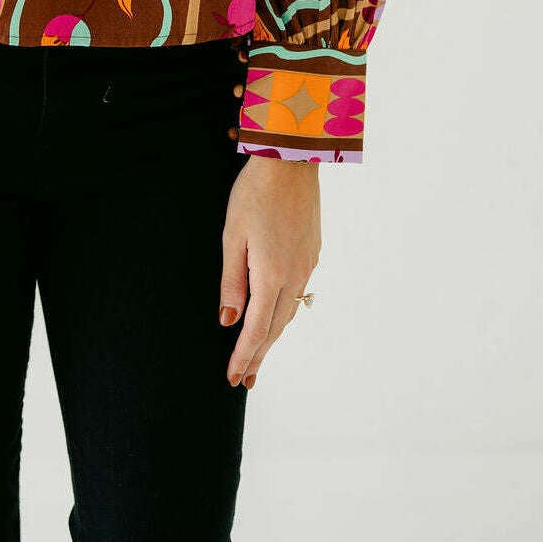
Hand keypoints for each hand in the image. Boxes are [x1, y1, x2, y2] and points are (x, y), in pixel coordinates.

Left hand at [218, 157, 319, 387]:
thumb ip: (232, 281)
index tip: (234, 379)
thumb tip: (229, 319)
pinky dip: (284, 311)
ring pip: (289, 311)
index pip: (256, 329)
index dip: (244, 356)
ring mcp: (307, 265)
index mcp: (271, 275)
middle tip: (246, 380)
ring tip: (258, 354)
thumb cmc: (255, 193)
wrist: (292, 161)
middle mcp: (294, 276)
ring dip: (272, 335)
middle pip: (275, 328)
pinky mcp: (313, 252)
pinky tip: (275, 313)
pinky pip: (298, 292)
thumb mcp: (232, 236)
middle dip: (259, 355)